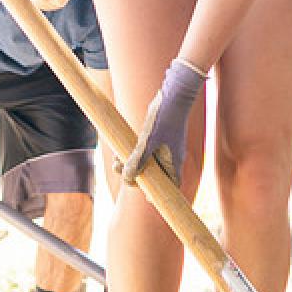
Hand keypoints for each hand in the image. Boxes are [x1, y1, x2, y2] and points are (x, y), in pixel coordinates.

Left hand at [119, 59, 204, 185]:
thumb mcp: (147, 142)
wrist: (172, 97)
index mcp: (175, 163)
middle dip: (137, 177)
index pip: (171, 186)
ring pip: (149, 164)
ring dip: (132, 165)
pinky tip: (122, 150)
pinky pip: (147, 153)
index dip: (159, 193)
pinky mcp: (159, 139)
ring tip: (117, 160)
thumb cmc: (162, 120)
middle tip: (121, 171)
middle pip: (157, 177)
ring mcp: (166, 149)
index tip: (146, 195)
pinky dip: (135, 155)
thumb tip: (127, 178)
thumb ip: (137, 161)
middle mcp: (172, 158)